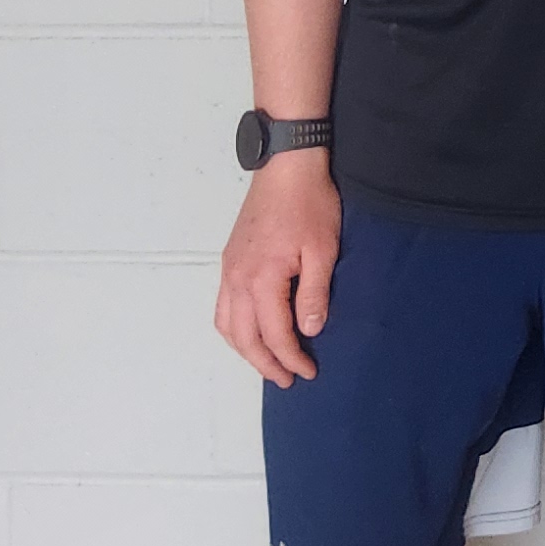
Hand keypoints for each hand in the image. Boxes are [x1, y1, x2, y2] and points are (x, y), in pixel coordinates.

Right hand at [215, 155, 340, 386]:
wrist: (286, 166)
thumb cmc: (309, 204)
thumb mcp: (322, 250)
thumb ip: (314, 294)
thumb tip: (308, 332)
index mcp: (262, 279)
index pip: (274, 334)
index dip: (291, 358)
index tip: (308, 372)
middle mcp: (237, 279)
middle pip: (244, 338)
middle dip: (265, 364)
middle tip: (286, 380)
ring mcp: (229, 270)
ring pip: (227, 325)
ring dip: (245, 350)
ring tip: (267, 363)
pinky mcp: (229, 261)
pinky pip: (222, 307)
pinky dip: (233, 329)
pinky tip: (248, 333)